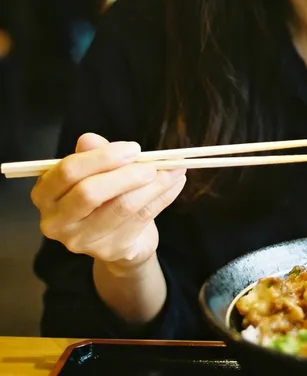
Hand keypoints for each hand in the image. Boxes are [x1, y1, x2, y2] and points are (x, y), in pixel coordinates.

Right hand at [31, 132, 185, 271]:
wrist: (120, 237)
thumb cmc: (105, 195)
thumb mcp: (98, 170)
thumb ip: (95, 154)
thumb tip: (87, 139)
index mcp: (46, 193)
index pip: (68, 171)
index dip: (103, 157)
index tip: (134, 148)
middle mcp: (56, 221)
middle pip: (90, 192)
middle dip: (127, 174)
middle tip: (153, 164)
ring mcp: (81, 241)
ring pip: (122, 206)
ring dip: (155, 183)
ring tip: (175, 169)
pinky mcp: (110, 251)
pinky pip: (143, 218)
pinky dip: (164, 195)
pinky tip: (176, 182)